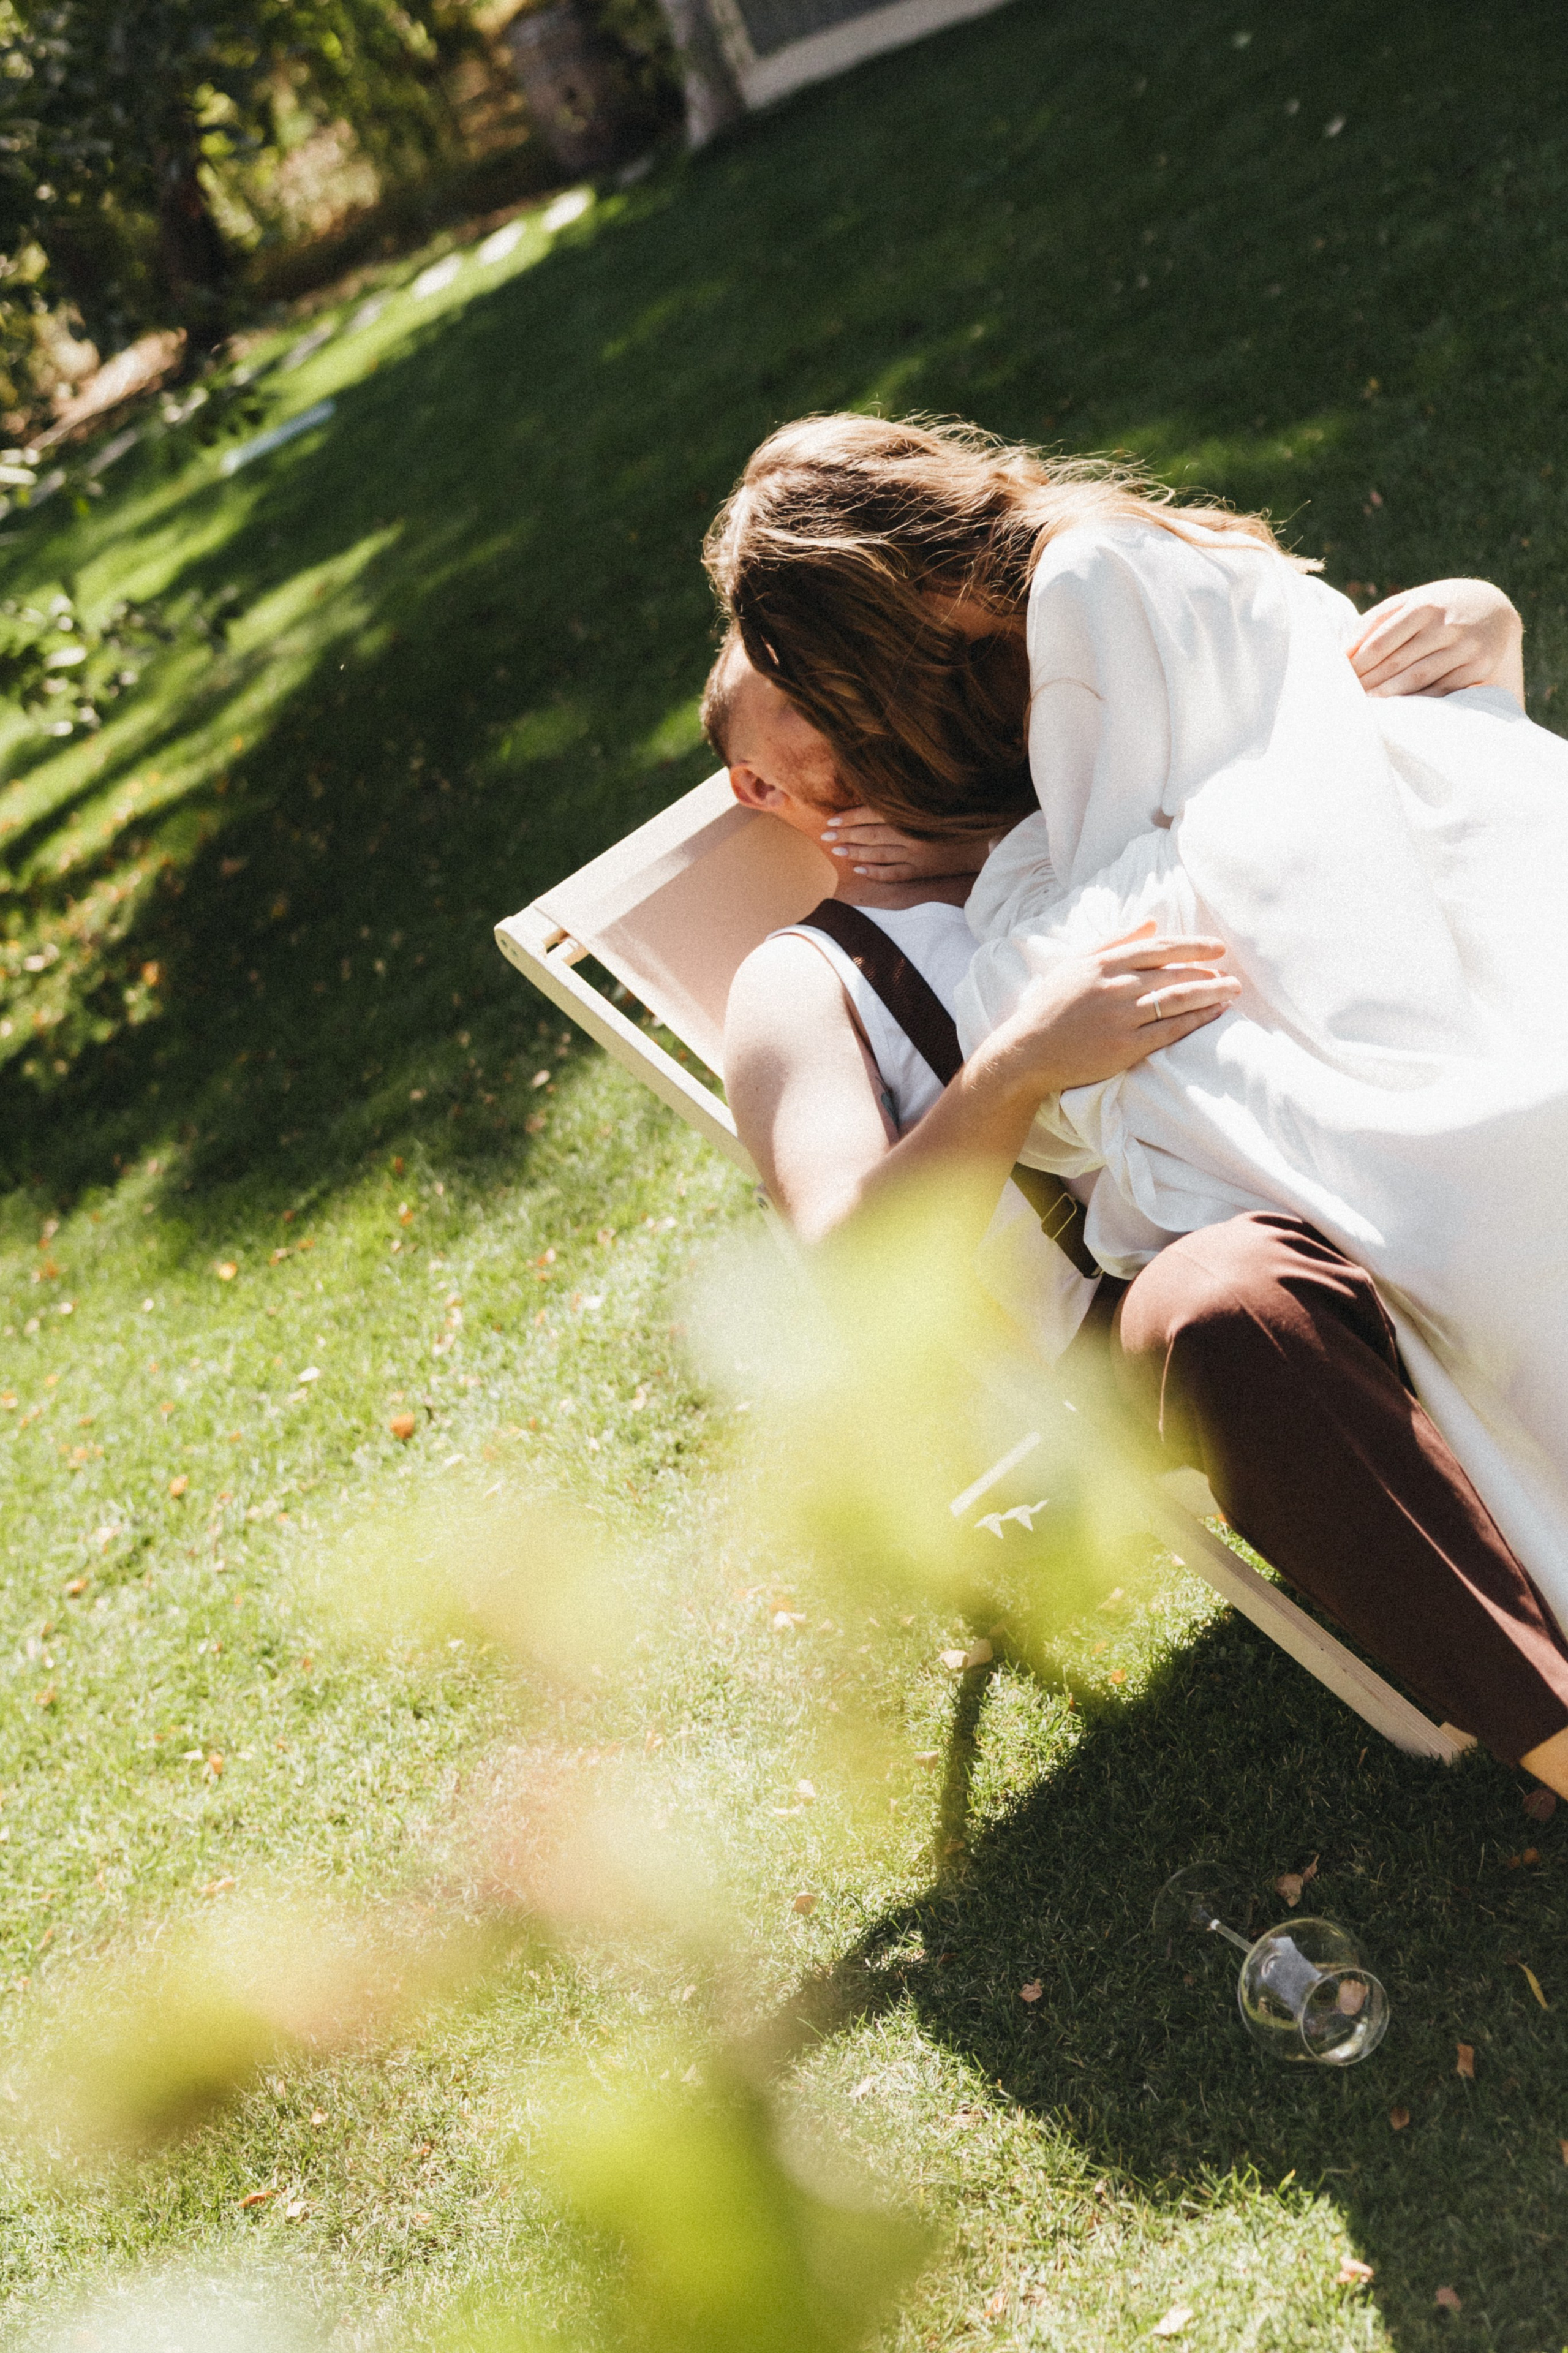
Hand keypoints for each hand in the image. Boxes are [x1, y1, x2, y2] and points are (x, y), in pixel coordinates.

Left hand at [819, 805, 992, 879]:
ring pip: (879, 856)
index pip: (875, 814)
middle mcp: (913, 837)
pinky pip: (895, 874)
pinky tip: (860, 872)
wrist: (992, 838)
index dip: (851, 818)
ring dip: (855, 854)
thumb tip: (886, 790)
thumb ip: (913, 796)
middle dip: (846, 836)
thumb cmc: (966, 812)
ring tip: (835, 851)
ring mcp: (918, 856)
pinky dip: (876, 873)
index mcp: (915, 815)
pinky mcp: (924, 871)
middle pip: (871, 836)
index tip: (831, 820)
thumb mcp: (941, 796)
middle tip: (824, 836)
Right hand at [989, 920, 1239, 1101]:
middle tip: (1231, 973)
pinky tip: (1214, 1013)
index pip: (1158, 948)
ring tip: (1231, 990)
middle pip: (1173, 973)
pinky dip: (1196, 1020)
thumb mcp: (1076, 964)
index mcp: (1102, 963)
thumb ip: (1114, 940)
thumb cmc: (1050, 1006)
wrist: (1027, 1051)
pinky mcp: (1124, 1047)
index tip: (1217, 948)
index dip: (1192, 947)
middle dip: (1208, 972)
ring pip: (1176, 999)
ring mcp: (1120, 1017)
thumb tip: (1151, 921)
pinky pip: (1169, 1031)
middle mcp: (1114, 987)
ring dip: (1210, 993)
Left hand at [1349, 579, 1523, 701]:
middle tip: (1346, 698)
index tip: (1340, 678)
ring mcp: (1465, 646)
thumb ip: (1378, 619)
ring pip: (1418, 677)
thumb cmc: (1439, 606)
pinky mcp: (1479, 665)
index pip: (1381, 640)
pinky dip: (1419, 701)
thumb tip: (1344, 650)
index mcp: (1424, 605)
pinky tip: (1400, 709)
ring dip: (1389, 695)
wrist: (1494, 607)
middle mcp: (1446, 624)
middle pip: (1397, 661)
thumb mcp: (1412, 600)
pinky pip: (1442, 689)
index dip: (1358, 663)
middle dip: (1369, 681)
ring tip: (1367, 706)